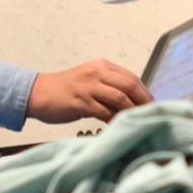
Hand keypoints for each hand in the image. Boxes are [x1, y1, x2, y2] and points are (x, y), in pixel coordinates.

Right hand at [26, 58, 151, 123]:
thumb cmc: (66, 90)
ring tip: (137, 122)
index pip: (131, 77)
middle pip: (130, 85)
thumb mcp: (90, 81)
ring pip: (120, 98)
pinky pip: (105, 112)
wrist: (38, 93)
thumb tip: (133, 101)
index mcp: (102, 66)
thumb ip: (109, 86)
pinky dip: (115, 120)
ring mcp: (88, 87)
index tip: (153, 105)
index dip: (145, 92)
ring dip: (131, 111)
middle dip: (144, 101)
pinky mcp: (80, 101)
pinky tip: (118, 126)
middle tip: (151, 114)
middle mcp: (96, 73)